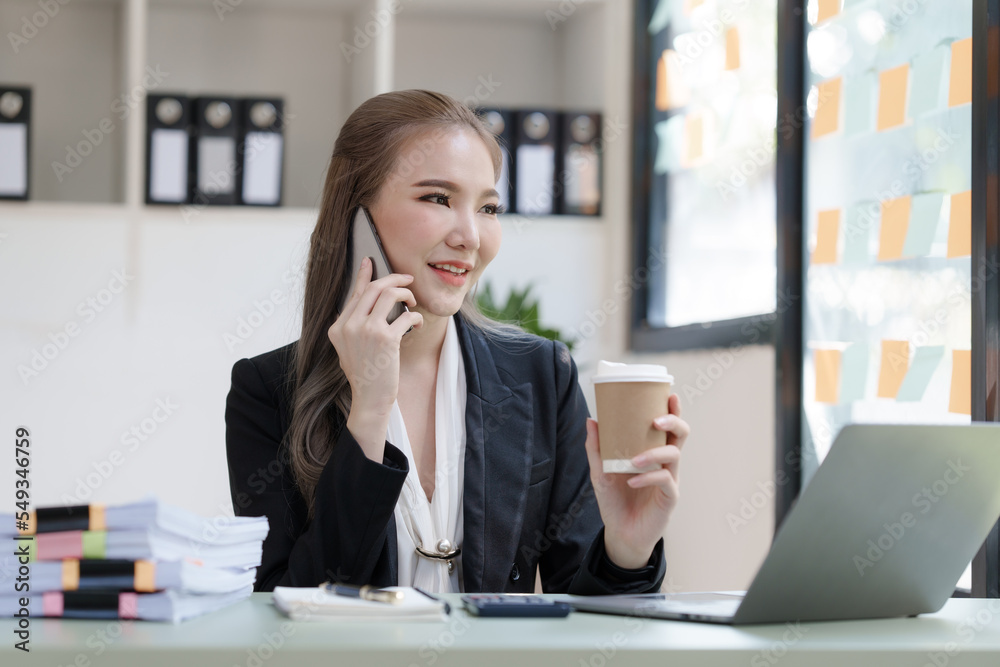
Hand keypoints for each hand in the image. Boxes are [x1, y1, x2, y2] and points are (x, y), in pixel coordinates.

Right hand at [327, 257, 422, 459]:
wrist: (370, 399)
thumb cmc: (365, 374)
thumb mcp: (349, 347)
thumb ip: (353, 325)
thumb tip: (366, 301)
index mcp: (337, 327)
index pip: (355, 293)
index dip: (364, 275)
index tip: (370, 261)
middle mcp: (349, 325)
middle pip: (373, 288)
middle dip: (394, 279)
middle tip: (408, 279)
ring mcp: (366, 331)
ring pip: (389, 295)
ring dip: (406, 294)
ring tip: (413, 301)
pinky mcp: (385, 339)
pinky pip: (405, 315)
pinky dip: (414, 317)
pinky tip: (416, 323)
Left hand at [584, 393, 689, 569]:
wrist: (620, 533)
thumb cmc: (615, 500)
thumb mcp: (599, 472)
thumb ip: (596, 448)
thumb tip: (592, 419)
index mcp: (652, 451)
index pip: (667, 426)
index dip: (672, 410)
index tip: (669, 394)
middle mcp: (665, 463)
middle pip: (681, 435)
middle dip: (673, 422)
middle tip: (656, 420)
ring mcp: (670, 479)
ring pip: (674, 456)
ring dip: (653, 453)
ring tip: (633, 461)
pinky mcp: (669, 498)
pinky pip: (665, 481)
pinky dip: (648, 478)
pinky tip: (632, 481)